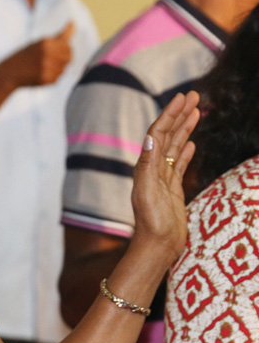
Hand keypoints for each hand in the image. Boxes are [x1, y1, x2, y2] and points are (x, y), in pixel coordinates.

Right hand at [4, 22, 73, 87]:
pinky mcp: (47, 79)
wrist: (10, 72)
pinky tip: (41, 74)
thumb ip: (59, 36)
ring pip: (63, 69)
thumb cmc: (25, 55)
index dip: (65, 50)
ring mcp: (47, 67)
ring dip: (57, 69)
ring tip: (43, 68)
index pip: (68, 47)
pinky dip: (52, 76)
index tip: (56, 52)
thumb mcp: (40, 42)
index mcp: (46, 43)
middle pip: (69, 58)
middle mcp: (48, 54)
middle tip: (51, 60)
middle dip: (63, 59)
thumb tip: (73, 22)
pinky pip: (58, 78)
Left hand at [130, 91, 199, 261]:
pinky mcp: (172, 189)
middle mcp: (153, 168)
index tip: (182, 98)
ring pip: (175, 146)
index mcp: (146, 166)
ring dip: (184, 128)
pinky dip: (185, 150)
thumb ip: (148, 166)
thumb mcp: (148, 193)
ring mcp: (163, 178)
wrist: (157, 247)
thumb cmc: (152, 224)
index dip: (170, 114)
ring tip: (196, 110)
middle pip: (167, 135)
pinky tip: (191, 142)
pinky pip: (179, 164)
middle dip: (179, 114)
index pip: (158, 133)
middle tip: (193, 95)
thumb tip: (150, 138)